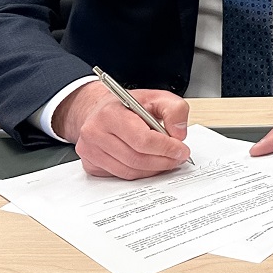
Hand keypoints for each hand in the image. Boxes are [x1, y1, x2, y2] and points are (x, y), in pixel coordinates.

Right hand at [53, 81, 190, 178]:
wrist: (99, 110)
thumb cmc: (127, 105)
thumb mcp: (157, 97)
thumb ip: (175, 110)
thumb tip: (179, 134)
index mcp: (111, 114)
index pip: (142, 139)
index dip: (166, 148)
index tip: (181, 150)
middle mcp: (95, 133)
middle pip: (136, 159)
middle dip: (163, 161)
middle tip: (178, 158)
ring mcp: (90, 151)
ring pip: (129, 171)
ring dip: (153, 170)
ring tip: (167, 161)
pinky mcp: (91, 164)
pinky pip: (120, 175)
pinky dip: (140, 173)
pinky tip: (150, 164)